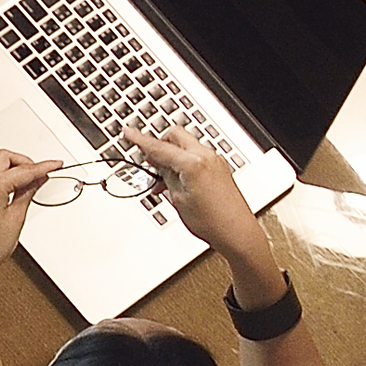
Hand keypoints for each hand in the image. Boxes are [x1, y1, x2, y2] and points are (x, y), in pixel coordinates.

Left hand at [0, 152, 60, 291]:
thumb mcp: (16, 218)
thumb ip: (27, 193)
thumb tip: (37, 180)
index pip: (23, 169)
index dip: (42, 166)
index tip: (54, 165)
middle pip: (5, 157)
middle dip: (25, 162)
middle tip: (40, 174)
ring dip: (12, 169)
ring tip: (27, 183)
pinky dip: (0, 177)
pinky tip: (11, 188)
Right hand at [123, 128, 265, 259]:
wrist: (237, 232)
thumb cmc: (213, 221)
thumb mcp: (178, 199)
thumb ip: (165, 176)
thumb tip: (156, 163)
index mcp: (193, 163)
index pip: (160, 147)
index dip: (140, 140)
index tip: (128, 133)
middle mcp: (206, 156)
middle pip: (174, 136)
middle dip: (159, 145)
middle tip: (149, 163)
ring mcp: (214, 161)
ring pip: (185, 145)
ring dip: (171, 156)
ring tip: (163, 181)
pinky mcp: (219, 168)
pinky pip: (196, 156)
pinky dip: (183, 163)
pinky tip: (177, 182)